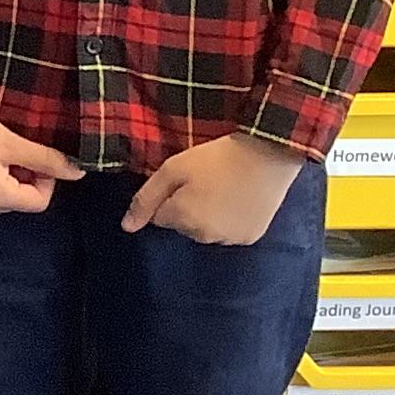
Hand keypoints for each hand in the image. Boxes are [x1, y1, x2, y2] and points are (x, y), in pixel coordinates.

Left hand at [124, 133, 305, 244]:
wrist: (267, 154)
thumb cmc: (216, 158)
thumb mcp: (173, 170)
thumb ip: (145, 199)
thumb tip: (126, 227)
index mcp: (182, 219)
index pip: (159, 217)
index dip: (169, 196)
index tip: (186, 180)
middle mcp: (204, 237)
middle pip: (182, 226)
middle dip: (187, 208)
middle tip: (206, 182)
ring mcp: (230, 239)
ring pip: (206, 231)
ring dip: (208, 216)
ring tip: (224, 189)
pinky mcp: (250, 237)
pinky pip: (229, 232)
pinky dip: (230, 221)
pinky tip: (239, 199)